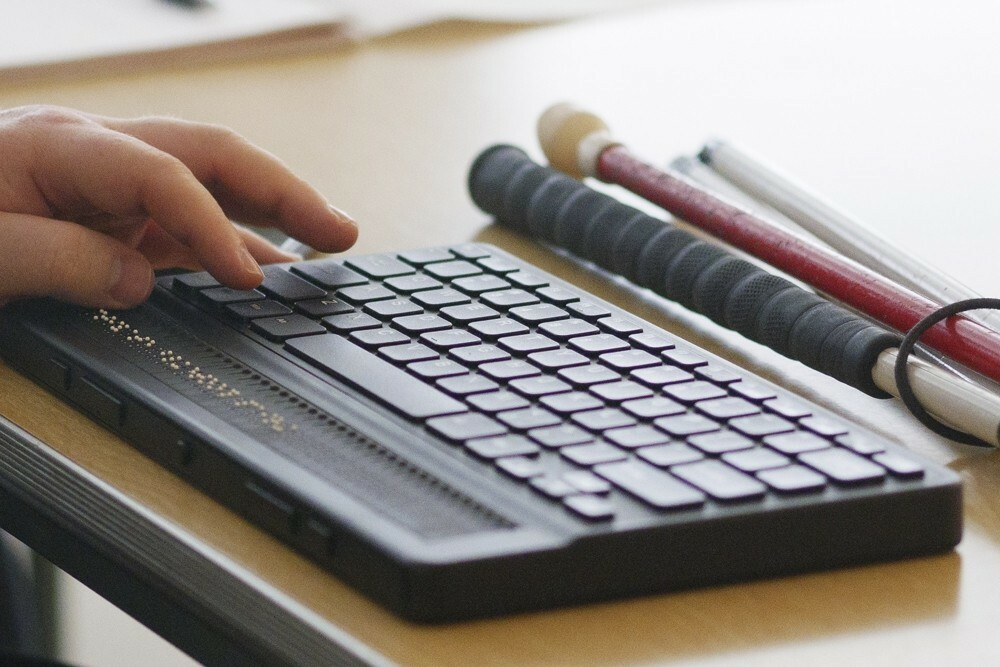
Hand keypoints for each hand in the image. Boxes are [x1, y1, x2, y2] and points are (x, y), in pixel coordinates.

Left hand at [0, 105, 357, 308]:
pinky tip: (270, 272)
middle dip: (283, 191)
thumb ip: (56, 262)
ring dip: (275, 214)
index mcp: (63, 145)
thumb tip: (140, 279)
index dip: (212, 226)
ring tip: (331, 242)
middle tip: (340, 230)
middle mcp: (98, 156)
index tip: (248, 281)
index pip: (162, 175)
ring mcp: (109, 189)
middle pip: (211, 156)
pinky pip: (188, 229)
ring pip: (211, 187)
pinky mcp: (112, 223)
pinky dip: (236, 247)